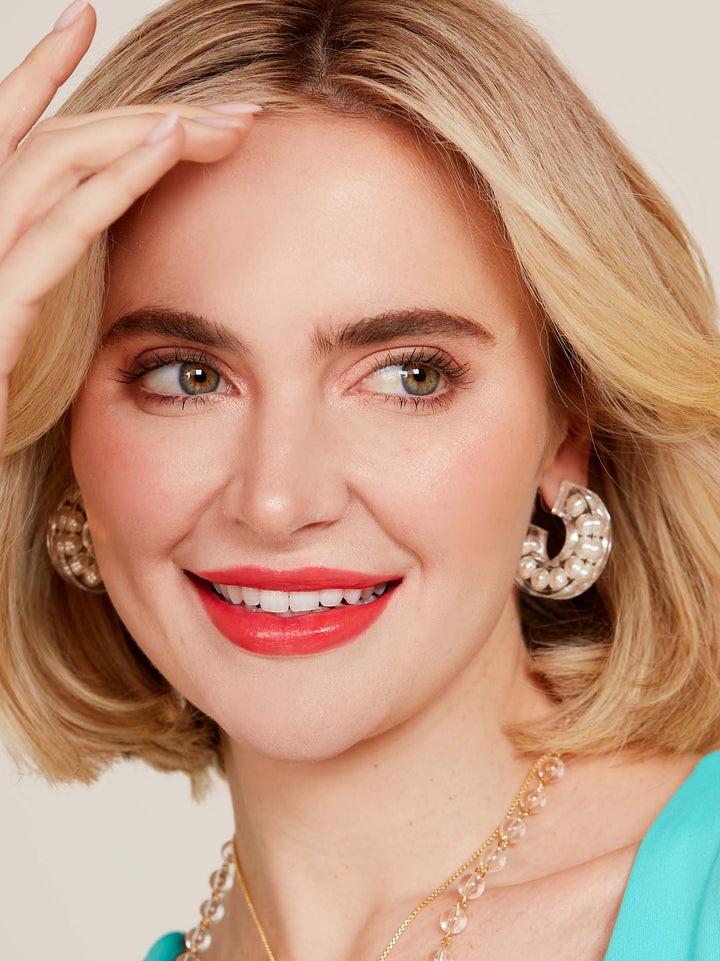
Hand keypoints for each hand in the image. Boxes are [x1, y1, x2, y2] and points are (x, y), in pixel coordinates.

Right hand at [0, 2, 258, 455]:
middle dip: (146, 117)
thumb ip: (40, 283)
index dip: (65, 91)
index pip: (23, 148)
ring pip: (60, 163)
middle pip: (58, 144)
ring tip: (224, 121)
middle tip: (234, 112)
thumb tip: (88, 247)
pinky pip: (59, 225)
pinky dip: (114, 178)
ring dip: (148, 131)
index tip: (109, 45)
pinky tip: (168, 146)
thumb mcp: (11, 339)